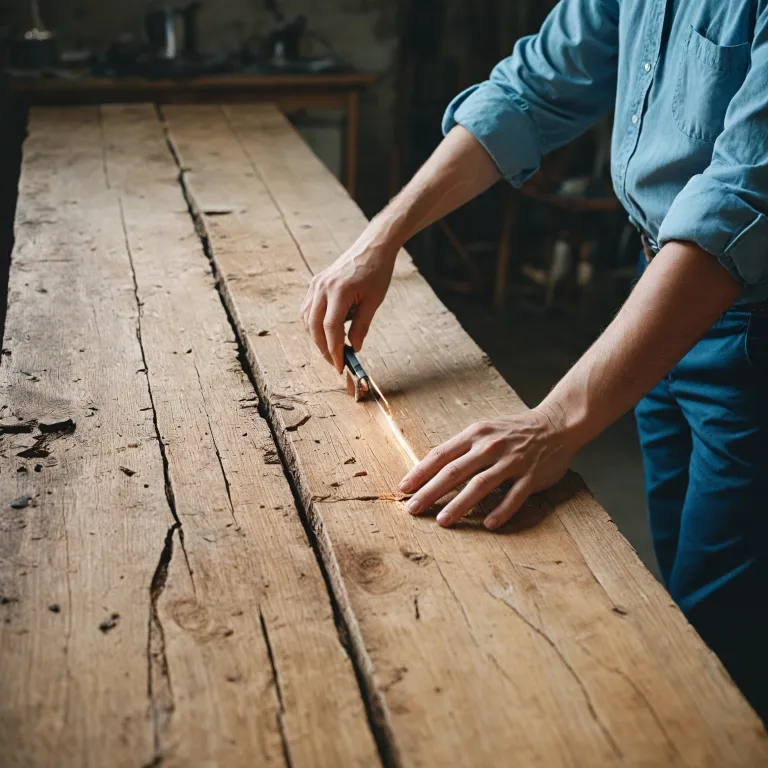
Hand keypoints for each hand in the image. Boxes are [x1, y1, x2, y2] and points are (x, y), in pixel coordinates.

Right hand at [301, 227, 397, 371]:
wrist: (372, 247)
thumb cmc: (376, 272)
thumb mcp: (373, 302)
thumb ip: (361, 326)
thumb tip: (354, 348)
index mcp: (338, 291)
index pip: (330, 328)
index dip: (334, 350)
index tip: (340, 365)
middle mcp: (322, 288)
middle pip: (314, 326)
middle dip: (323, 348)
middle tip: (335, 362)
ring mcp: (316, 285)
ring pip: (307, 319)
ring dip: (317, 338)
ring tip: (332, 349)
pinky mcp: (315, 284)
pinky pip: (308, 309)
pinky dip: (314, 324)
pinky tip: (326, 332)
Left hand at [398, 406, 576, 529]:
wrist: (556, 424)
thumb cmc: (513, 431)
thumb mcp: (484, 430)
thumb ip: (461, 448)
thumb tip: (431, 467)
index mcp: (475, 435)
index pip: (441, 455)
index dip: (420, 472)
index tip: (403, 488)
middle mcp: (490, 447)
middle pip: (454, 472)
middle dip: (430, 491)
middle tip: (413, 509)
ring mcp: (511, 461)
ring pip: (480, 485)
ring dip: (459, 504)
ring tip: (443, 520)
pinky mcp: (531, 476)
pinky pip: (514, 496)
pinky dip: (501, 511)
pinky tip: (488, 525)